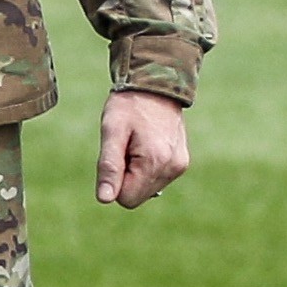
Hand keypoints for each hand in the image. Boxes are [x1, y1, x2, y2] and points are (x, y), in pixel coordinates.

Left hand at [96, 91, 190, 208]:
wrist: (155, 87)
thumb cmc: (128, 107)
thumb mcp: (111, 132)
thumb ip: (109, 167)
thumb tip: (104, 199)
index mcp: (155, 163)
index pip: (126, 199)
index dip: (114, 181)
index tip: (116, 154)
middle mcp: (173, 169)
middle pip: (137, 196)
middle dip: (125, 177)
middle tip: (125, 148)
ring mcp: (180, 166)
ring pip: (147, 188)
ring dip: (135, 172)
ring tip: (135, 144)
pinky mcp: (181, 163)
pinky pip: (156, 179)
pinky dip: (146, 167)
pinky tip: (145, 146)